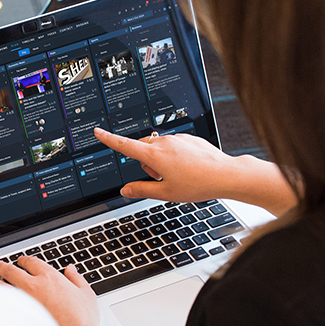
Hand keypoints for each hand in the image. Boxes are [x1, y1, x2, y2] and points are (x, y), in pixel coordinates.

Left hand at [0, 256, 117, 325]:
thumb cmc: (82, 319)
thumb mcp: (86, 294)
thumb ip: (77, 279)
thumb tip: (71, 270)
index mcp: (50, 277)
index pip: (32, 262)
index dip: (24, 260)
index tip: (20, 261)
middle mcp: (33, 286)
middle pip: (12, 270)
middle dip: (1, 265)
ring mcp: (23, 301)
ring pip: (1, 285)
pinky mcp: (17, 316)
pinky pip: (1, 304)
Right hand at [94, 128, 296, 215]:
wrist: (225, 175)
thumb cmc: (197, 184)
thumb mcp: (165, 193)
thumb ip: (141, 190)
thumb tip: (125, 190)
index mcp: (155, 155)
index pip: (125, 146)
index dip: (109, 139)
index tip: (98, 132)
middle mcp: (164, 142)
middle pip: (142, 148)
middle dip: (145, 162)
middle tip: (160, 179)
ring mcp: (178, 139)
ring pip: (158, 147)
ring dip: (160, 160)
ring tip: (178, 175)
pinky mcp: (189, 138)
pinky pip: (173, 145)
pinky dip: (174, 156)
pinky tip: (188, 168)